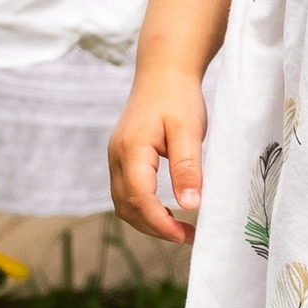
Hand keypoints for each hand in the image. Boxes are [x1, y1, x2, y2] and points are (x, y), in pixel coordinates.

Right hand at [110, 64, 206, 242]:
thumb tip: (190, 205)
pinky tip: (166, 210)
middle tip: (187, 237)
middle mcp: (116, 156)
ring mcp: (116, 157)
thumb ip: (187, 168)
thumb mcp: (189, 131)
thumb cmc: (178, 96)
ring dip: (147, 221)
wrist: (163, 70)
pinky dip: (143, 208)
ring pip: (123, 203)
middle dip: (154, 228)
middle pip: (126, 207)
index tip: (185, 236)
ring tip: (179, 229)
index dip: (160, 224)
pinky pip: (126, 192)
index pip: (139, 199)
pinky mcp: (123, 157)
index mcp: (130, 150)